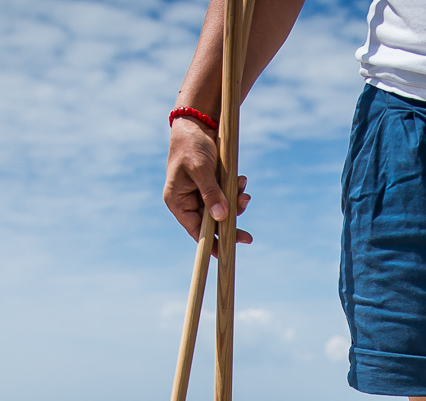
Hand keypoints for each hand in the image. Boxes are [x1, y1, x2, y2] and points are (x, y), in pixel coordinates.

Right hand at [164, 117, 252, 248]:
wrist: (198, 121)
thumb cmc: (192, 144)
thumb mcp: (201, 168)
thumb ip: (211, 193)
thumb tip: (221, 218)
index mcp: (178, 201)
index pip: (195, 231)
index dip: (211, 243)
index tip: (227, 254)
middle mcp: (188, 201)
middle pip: (212, 223)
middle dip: (230, 223)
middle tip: (248, 237)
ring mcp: (200, 193)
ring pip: (222, 210)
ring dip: (236, 204)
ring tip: (245, 192)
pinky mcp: (212, 185)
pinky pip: (227, 196)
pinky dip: (236, 191)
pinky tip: (242, 181)